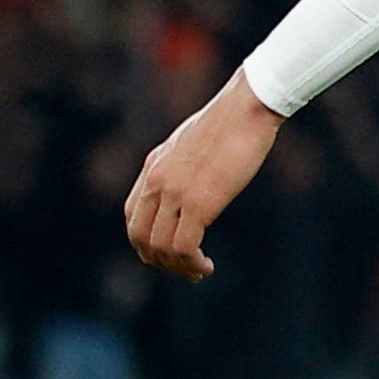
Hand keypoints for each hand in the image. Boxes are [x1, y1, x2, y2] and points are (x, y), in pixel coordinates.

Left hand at [125, 70, 282, 282]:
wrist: (246, 108)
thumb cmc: (229, 122)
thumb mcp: (191, 142)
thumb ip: (181, 164)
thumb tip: (191, 181)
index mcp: (153, 165)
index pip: (132, 214)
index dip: (144, 240)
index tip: (167, 251)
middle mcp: (157, 180)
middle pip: (139, 236)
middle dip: (158, 260)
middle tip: (183, 268)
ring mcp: (175, 192)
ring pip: (161, 247)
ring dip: (178, 267)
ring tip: (199, 270)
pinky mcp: (198, 203)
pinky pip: (184, 247)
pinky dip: (192, 263)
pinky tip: (207, 265)